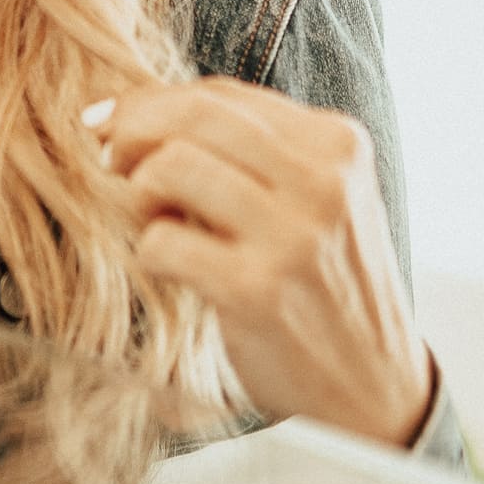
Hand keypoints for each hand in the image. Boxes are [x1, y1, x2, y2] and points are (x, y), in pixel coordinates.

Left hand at [94, 80, 433, 444]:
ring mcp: (293, 237)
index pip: (222, 95)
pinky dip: (148, 251)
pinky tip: (171, 267)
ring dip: (138, 191)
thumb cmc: (326, 285)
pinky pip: (161, 242)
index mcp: (339, 143)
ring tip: (151, 218)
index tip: (111, 119)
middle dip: (131, 129)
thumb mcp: (318, 199)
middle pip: (194, 115)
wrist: (375, 388)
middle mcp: (323, 181)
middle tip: (109, 157)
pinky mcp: (256, 292)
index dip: (152, 101)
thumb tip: (139, 109)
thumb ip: (254, 152)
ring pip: (171, 166)